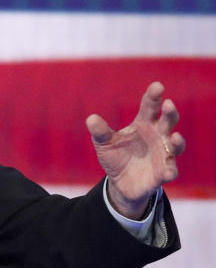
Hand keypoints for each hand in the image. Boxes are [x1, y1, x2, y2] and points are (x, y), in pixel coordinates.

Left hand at [86, 82, 184, 219]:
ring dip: (177, 141)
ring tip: (174, 137)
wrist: (120, 182)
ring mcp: (163, 154)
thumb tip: (91, 119)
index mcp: (144, 124)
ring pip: (176, 145)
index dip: (154, 96)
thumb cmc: (116, 156)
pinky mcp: (163, 172)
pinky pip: (170, 171)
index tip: (157, 86)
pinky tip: (167, 172)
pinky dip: (170, 171)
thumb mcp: (104, 143)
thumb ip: (100, 132)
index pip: (150, 107)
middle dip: (170, 113)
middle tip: (168, 104)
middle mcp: (158, 136)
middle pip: (168, 121)